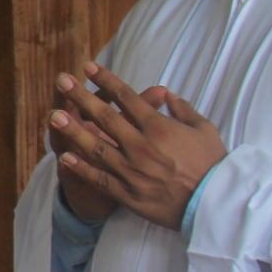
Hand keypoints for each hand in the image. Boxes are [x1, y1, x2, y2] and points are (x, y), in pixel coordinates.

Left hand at [49, 63, 226, 229]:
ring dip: (73, 130)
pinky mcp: (129, 193)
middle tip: (61, 80)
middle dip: (80, 96)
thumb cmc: (213, 164)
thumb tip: (165, 94)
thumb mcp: (204, 129)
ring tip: (54, 116)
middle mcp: (142, 146)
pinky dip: (81, 168)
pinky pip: (100, 179)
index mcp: (160, 127)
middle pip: (105, 117)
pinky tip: (64, 157)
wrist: (217, 204)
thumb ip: (183, 109)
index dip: (106, 80)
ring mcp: (133, 170)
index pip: (127, 98)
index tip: (88, 67)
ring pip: (96, 147)